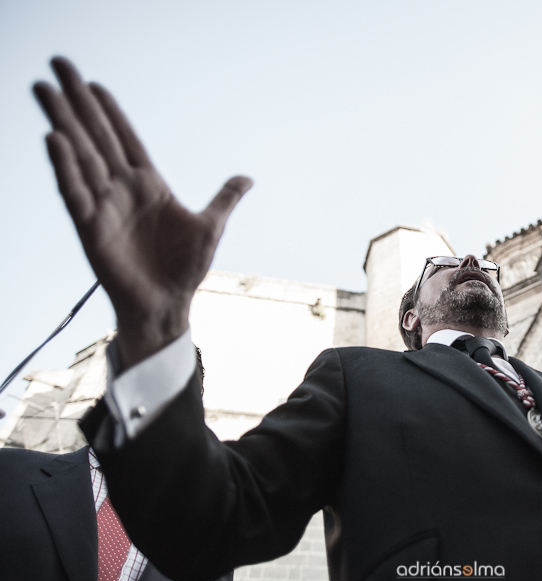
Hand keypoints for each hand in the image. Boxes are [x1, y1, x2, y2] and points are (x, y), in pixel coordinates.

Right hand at [33, 57, 252, 367]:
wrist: (167, 305)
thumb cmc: (185, 269)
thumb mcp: (211, 226)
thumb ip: (224, 198)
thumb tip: (246, 178)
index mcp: (149, 185)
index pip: (126, 139)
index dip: (111, 112)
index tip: (94, 83)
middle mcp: (122, 190)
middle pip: (96, 136)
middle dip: (78, 102)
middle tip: (57, 65)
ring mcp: (105, 206)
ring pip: (80, 156)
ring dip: (62, 122)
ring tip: (44, 91)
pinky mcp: (91, 228)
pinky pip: (75, 192)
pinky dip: (64, 167)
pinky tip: (55, 139)